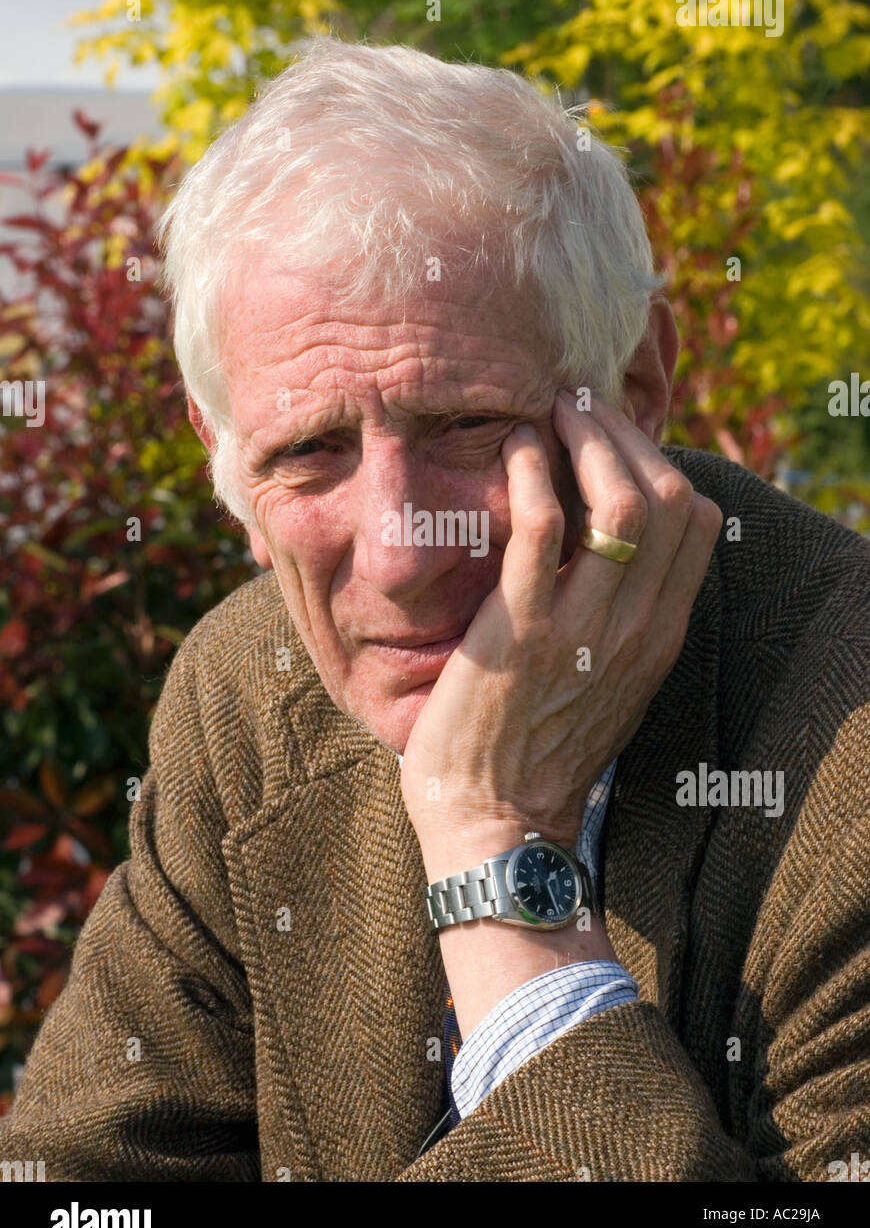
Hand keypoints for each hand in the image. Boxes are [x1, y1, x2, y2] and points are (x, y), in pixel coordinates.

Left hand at [400, 388, 721, 879]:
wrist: (496, 822)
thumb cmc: (537, 747)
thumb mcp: (605, 679)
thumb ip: (618, 615)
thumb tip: (603, 543)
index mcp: (660, 634)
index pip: (697, 518)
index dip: (658, 459)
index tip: (610, 437)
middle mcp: (637, 626)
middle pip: (668, 495)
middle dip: (625, 433)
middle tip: (578, 405)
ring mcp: (583, 628)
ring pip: (621, 500)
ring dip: (587, 439)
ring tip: (550, 413)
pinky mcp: (521, 631)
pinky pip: (543, 526)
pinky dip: (533, 473)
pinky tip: (516, 450)